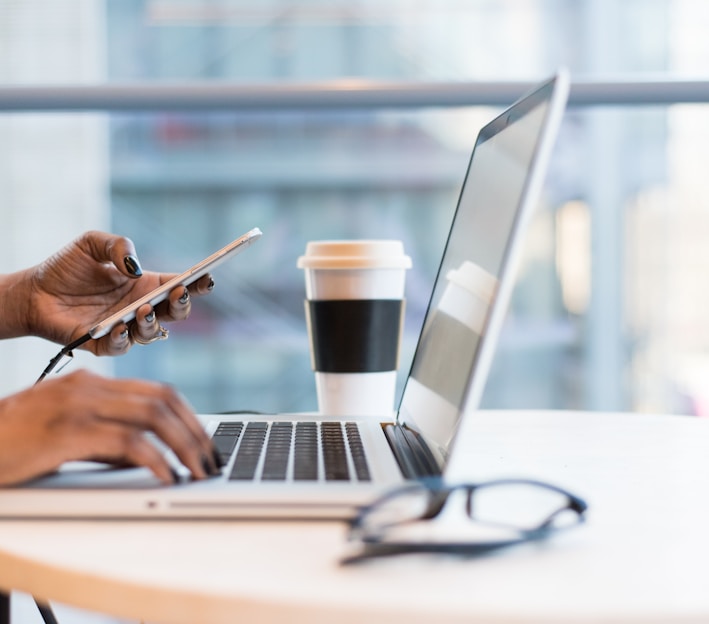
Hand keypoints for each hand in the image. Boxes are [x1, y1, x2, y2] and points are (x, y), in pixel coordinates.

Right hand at [0, 370, 220, 485]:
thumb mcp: (66, 434)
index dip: (189, 416)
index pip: (157, 391)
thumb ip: (107, 439)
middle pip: (163, 399)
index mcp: (91, 383)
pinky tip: (166, 477)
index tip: (205, 442)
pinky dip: (155, 459)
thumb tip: (149, 457)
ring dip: (184, 445)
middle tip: (211, 460)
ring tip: (198, 471)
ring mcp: (78, 405)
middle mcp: (89, 387)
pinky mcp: (67, 432)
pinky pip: (127, 442)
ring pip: (153, 416)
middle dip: (195, 431)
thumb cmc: (12, 444)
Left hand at [23, 231, 214, 354]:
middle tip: (179, 293)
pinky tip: (120, 326)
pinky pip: (121, 347)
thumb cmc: (66, 268)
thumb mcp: (91, 243)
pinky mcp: (103, 344)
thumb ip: (118, 245)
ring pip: (153, 333)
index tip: (207, 277)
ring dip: (153, 323)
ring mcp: (125, 328)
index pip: (179, 285)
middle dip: (183, 305)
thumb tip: (135, 267)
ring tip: (143, 309)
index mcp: (145, 285)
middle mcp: (140, 308)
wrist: (32, 292)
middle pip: (175, 313)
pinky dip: (124, 338)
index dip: (197, 283)